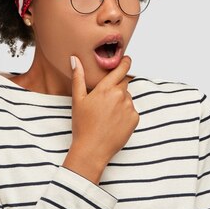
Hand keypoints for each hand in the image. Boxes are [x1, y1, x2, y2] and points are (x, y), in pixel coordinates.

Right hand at [62, 55, 139, 183]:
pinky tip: (114, 122)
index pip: (121, 69)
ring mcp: (129, 107)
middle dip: (117, 88)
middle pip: (124, 84)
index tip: (127, 59)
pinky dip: (125, 114)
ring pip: (127, 98)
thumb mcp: (78, 100)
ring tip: (107, 115)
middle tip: (105, 101)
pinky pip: (132, 110)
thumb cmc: (83, 125)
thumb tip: (75, 59)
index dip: (125, 62)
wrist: (92, 149)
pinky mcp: (135, 118)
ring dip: (120, 102)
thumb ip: (78, 77)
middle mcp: (120, 95)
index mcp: (106, 89)